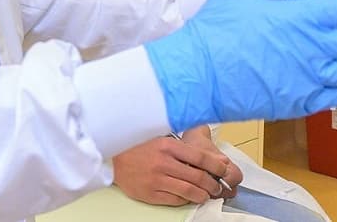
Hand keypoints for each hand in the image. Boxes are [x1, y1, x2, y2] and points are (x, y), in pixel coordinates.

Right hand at [112, 133, 239, 205]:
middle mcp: (163, 163)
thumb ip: (183, 146)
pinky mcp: (150, 194)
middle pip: (197, 176)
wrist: (113, 159)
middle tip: (217, 186)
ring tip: (207, 194)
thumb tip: (211, 156)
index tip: (224, 170)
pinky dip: (186, 200)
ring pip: (188, 191)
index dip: (215, 165)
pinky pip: (174, 199)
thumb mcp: (161, 138)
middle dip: (212, 183)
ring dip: (202, 194)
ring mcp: (156, 180)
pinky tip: (190, 197)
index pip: (199, 157)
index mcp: (168, 146)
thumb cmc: (139, 146)